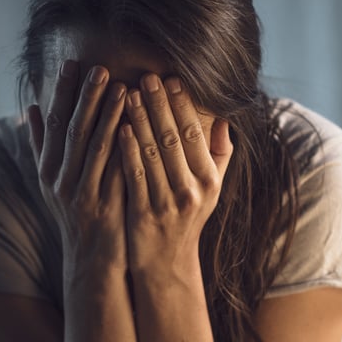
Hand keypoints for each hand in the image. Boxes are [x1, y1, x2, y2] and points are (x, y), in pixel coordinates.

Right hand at [28, 60, 129, 273]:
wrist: (91, 260)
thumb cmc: (76, 214)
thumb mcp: (52, 182)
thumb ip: (41, 145)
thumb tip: (31, 108)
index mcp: (47, 169)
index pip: (52, 122)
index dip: (61, 91)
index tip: (71, 63)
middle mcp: (60, 180)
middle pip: (72, 130)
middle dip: (85, 96)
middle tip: (99, 67)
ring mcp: (81, 193)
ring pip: (94, 147)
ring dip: (107, 115)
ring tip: (121, 86)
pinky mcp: (104, 206)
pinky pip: (115, 170)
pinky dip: (124, 145)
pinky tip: (136, 125)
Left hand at [117, 74, 232, 274]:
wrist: (166, 264)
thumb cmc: (186, 219)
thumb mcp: (211, 191)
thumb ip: (218, 155)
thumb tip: (223, 119)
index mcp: (209, 181)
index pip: (196, 134)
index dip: (183, 106)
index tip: (170, 79)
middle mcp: (191, 191)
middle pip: (174, 139)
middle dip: (160, 106)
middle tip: (146, 76)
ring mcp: (167, 203)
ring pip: (152, 154)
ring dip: (140, 121)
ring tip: (128, 93)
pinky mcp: (143, 214)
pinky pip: (134, 176)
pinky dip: (127, 150)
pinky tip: (118, 128)